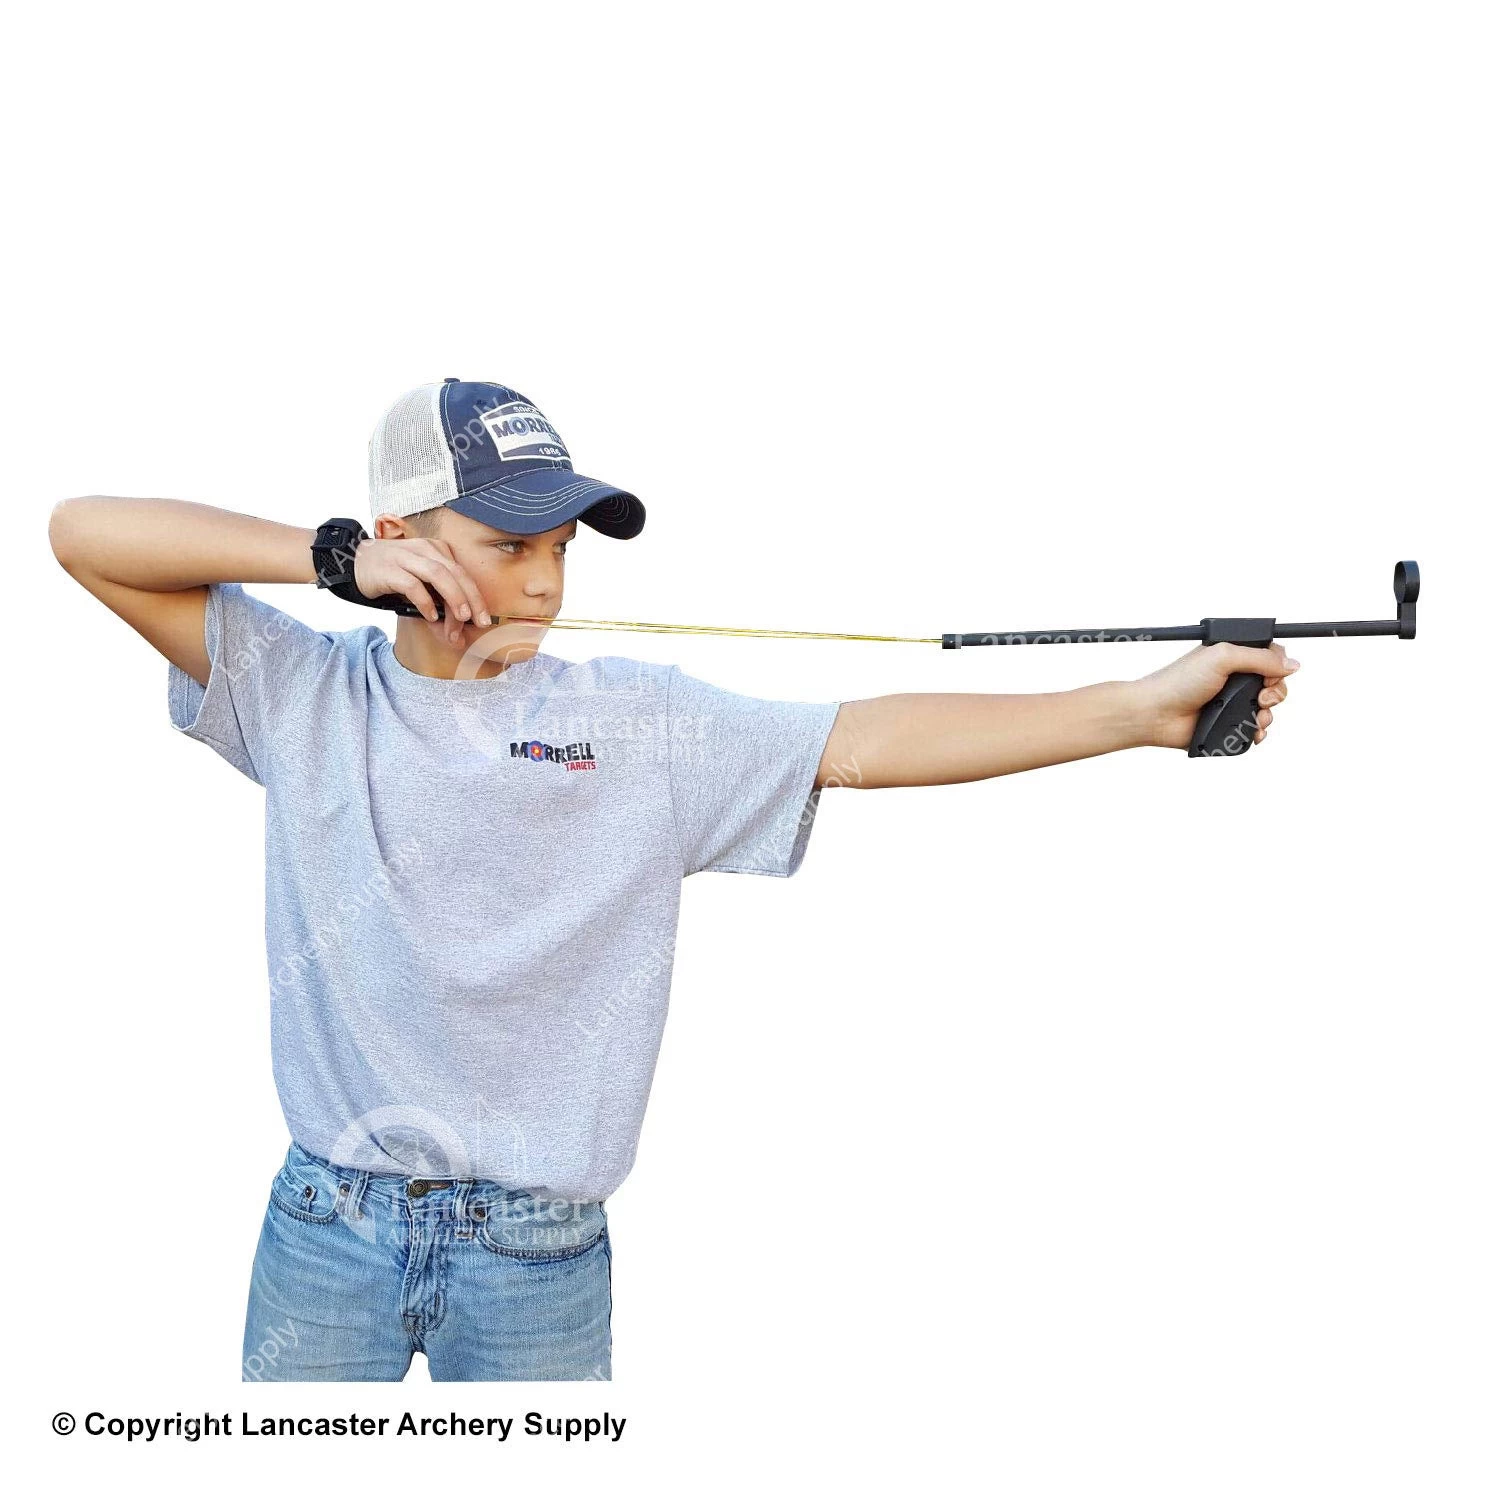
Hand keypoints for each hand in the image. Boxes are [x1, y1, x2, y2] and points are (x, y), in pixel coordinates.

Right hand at [353, 537, 491, 642]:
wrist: (354, 562)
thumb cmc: (392, 574)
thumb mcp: (420, 580)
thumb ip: (439, 597)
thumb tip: (458, 628)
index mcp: (435, 549)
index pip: (462, 573)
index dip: (476, 596)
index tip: (484, 618)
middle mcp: (424, 549)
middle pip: (456, 573)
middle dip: (472, 599)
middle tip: (480, 621)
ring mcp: (406, 557)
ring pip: (438, 575)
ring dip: (454, 598)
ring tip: (462, 618)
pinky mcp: (390, 569)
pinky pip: (413, 585)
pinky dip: (425, 602)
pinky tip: (430, 616)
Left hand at [1132, 642, 1299, 750]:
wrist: (1156, 714)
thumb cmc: (1179, 681)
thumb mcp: (1222, 657)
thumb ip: (1259, 657)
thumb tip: (1292, 665)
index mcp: (1233, 656)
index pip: (1270, 655)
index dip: (1278, 665)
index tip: (1271, 674)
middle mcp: (1234, 678)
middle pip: (1274, 683)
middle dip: (1276, 692)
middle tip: (1261, 697)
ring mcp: (1232, 702)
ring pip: (1268, 708)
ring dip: (1268, 713)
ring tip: (1255, 715)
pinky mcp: (1228, 723)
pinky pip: (1255, 728)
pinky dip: (1259, 730)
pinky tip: (1253, 730)